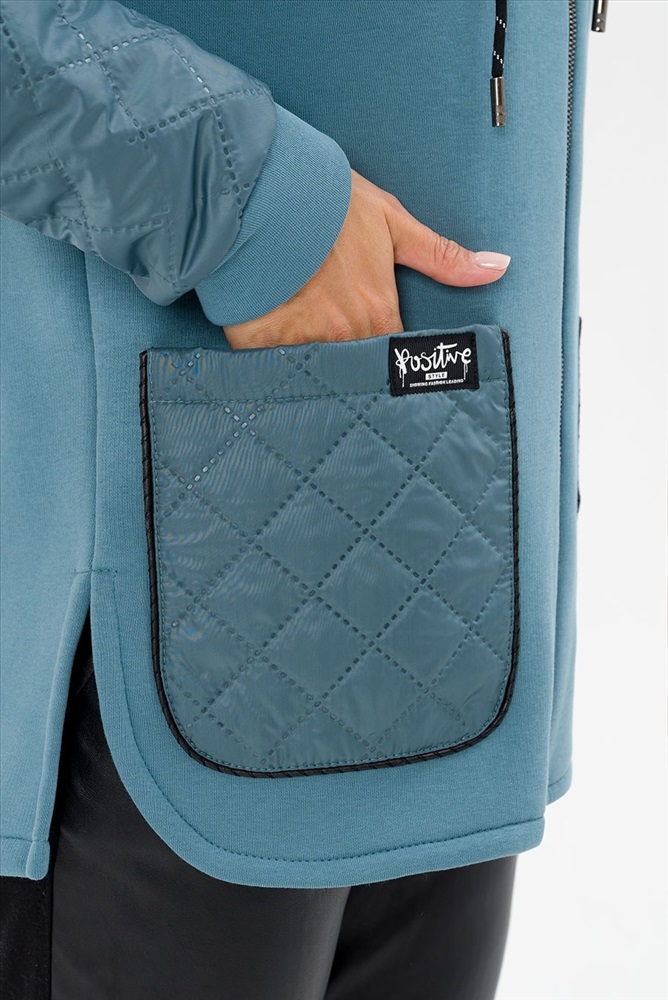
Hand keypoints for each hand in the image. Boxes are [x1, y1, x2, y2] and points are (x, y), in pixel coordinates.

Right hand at [223, 168, 509, 349]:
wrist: (264, 189)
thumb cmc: (329, 203)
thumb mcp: (392, 223)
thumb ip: (443, 257)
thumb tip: (498, 268)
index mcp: (378, 312)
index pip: (394, 355)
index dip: (389, 355)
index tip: (384, 356)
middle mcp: (344, 335)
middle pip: (356, 366)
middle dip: (352, 361)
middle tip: (341, 349)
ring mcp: (301, 342)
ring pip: (314, 370)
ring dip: (313, 362)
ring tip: (305, 346)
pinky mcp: (260, 343)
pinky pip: (272, 366)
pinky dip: (273, 359)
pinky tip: (271, 346)